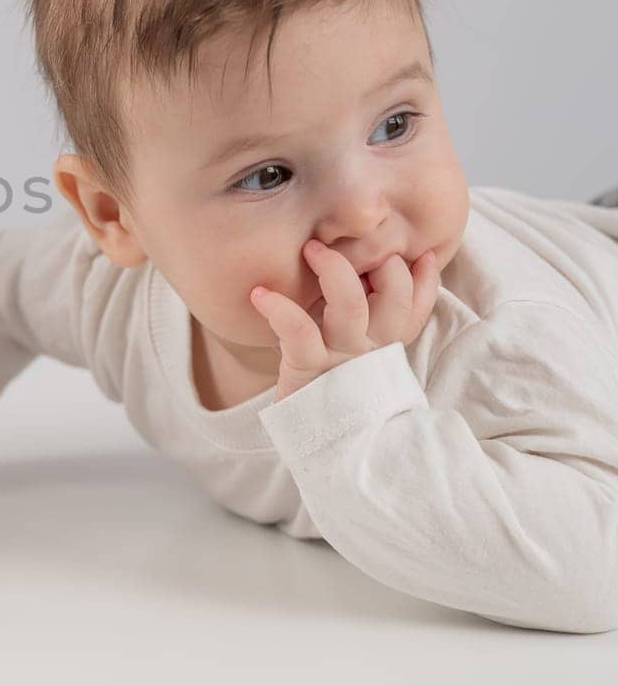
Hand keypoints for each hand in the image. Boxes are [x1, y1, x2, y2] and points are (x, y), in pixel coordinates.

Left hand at [250, 239, 439, 400]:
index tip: (426, 254)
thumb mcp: (354, 354)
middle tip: (354, 239)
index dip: (426, 281)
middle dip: (384, 265)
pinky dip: (279, 309)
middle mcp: (368, 349)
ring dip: (334, 271)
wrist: (313, 445)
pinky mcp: (307, 368)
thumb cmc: (328, 388)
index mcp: (382, 344)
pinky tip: (260, 294)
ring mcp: (339, 358)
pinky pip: (298, 332)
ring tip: (311, 248)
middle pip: (393, 300)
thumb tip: (382, 276)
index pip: (416, 308)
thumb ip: (367, 319)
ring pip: (351, 307)